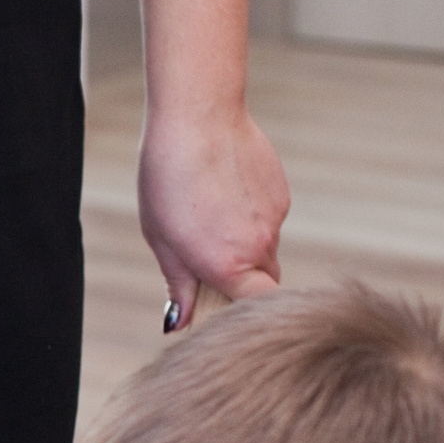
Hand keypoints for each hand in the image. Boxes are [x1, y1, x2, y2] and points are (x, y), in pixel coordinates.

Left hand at [138, 104, 288, 317]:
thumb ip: (178, 284)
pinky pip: (269, 219)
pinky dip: (250, 216)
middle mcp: (260, 246)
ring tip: (206, 213)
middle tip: (204, 258)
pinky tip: (223, 192)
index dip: (239, 309)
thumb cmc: (167, 179)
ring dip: (243, 244)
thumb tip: (179, 322)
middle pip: (264, 282)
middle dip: (241, 279)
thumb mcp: (161, 239)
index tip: (218, 302)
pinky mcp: (282, 194)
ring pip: (265, 248)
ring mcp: (276, 219)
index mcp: (227, 264)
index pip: (255, 307)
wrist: (198, 119)